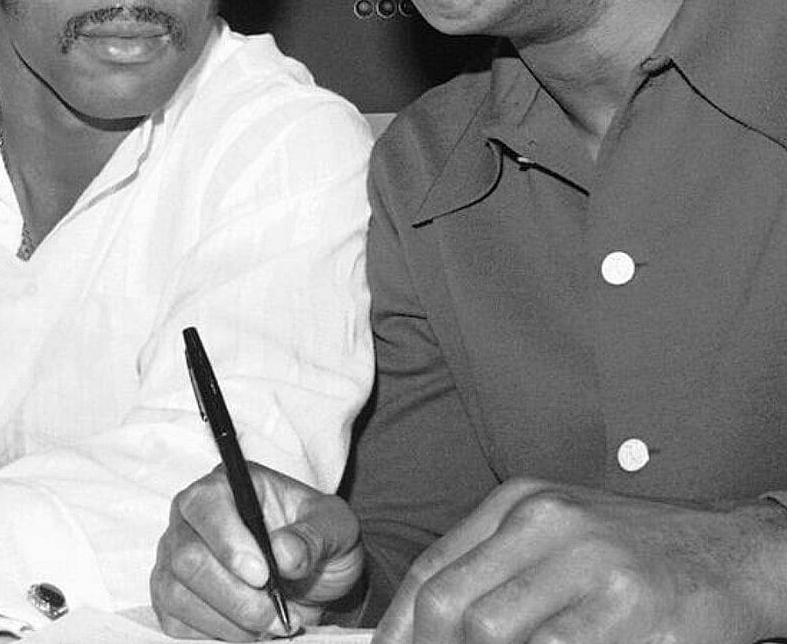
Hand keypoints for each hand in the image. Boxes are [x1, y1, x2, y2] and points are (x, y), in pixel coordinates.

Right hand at [152, 462, 362, 639]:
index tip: (263, 576)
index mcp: (226, 485)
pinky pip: (176, 624)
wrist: (313, 575)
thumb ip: (314, 535)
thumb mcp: (335, 526)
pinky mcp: (172, 596)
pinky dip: (215, 636)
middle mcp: (190, 517)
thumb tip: (285, 554)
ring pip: (177, 595)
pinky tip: (248, 631)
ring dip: (229, 622)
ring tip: (271, 625)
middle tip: (278, 616)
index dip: (228, 542)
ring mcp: (174, 558)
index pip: (205, 504)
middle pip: (187, 558)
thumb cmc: (317, 538)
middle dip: (236, 598)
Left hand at [375, 478, 786, 643]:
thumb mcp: (555, 534)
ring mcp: (594, 569)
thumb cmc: (631, 552)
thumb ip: (493, 568)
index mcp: (520, 502)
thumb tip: (425, 623)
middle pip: (456, 608)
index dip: (400, 628)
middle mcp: (550, 525)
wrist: (732, 552)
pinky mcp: (634, 614)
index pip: (434, 570)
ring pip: (499, 636)